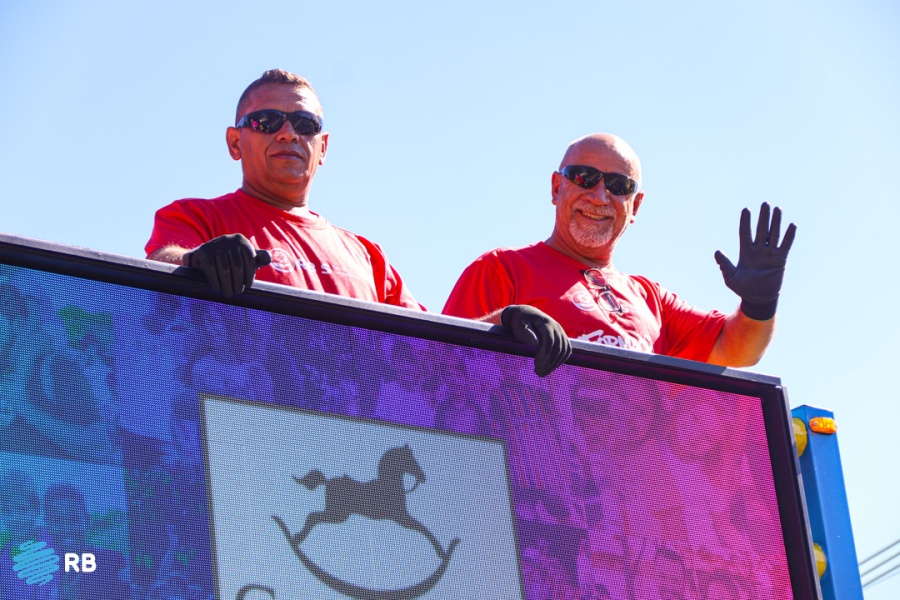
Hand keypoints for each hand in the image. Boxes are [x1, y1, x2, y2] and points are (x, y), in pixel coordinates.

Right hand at [182, 234, 271, 296]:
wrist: (206, 256)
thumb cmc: (232, 259)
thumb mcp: (247, 258)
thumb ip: (259, 259)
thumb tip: (269, 257)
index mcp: (242, 240)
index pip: (250, 259)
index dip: (250, 275)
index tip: (248, 286)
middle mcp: (229, 239)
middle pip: (237, 266)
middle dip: (238, 282)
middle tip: (237, 292)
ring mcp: (215, 244)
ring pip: (224, 269)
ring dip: (227, 284)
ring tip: (229, 293)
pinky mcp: (204, 251)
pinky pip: (211, 270)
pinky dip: (215, 281)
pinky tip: (218, 289)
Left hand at [500, 305, 571, 376]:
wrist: (526, 314)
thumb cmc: (520, 321)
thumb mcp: (519, 325)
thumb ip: (526, 333)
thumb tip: (536, 343)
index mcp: (546, 323)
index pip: (549, 342)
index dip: (544, 355)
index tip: (536, 366)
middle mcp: (557, 327)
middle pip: (558, 348)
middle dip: (549, 363)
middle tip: (539, 373)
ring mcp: (561, 332)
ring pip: (564, 351)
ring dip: (555, 364)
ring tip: (543, 372)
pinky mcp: (562, 337)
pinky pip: (567, 350)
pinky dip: (561, 360)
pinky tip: (551, 367)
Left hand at [714, 203, 795, 319]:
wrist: (758, 299)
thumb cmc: (743, 288)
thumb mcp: (731, 277)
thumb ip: (725, 264)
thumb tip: (716, 252)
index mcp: (745, 252)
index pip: (745, 233)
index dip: (746, 222)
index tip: (746, 210)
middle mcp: (758, 250)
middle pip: (761, 230)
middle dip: (763, 217)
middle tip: (765, 203)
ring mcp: (770, 254)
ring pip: (773, 234)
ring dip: (776, 222)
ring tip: (777, 209)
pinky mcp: (780, 260)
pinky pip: (785, 245)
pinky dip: (789, 236)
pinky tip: (791, 225)